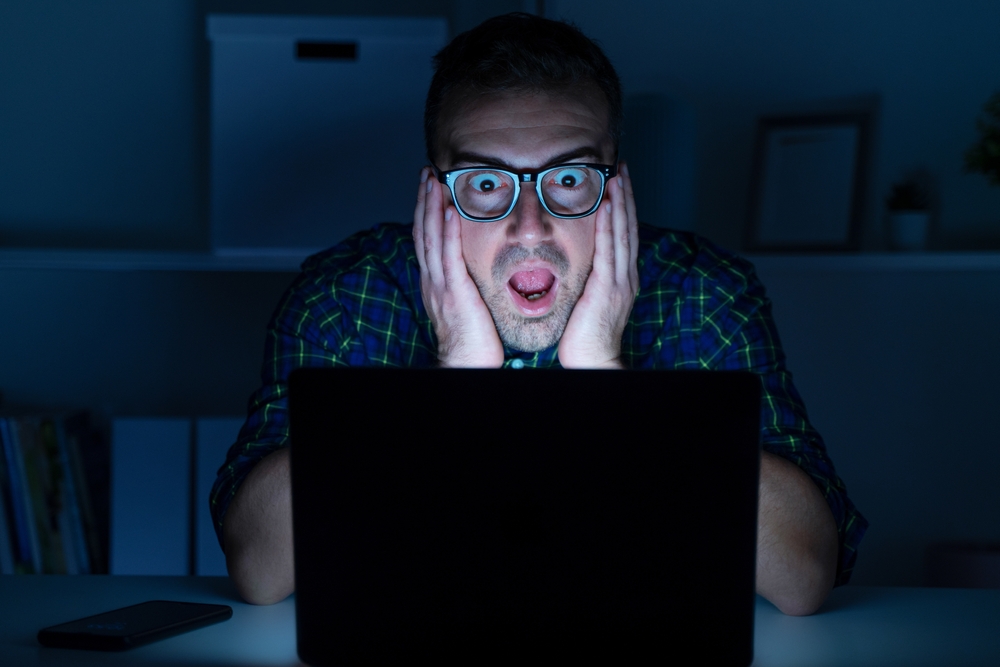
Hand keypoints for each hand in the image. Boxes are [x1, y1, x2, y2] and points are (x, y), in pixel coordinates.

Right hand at [413, 168, 504, 367]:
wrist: (467, 363)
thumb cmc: (473, 341)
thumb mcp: (464, 304)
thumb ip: (463, 284)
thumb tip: (471, 268)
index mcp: (435, 283)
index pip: (425, 240)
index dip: (425, 212)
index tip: (429, 188)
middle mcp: (433, 280)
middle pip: (422, 232)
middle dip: (423, 201)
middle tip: (426, 173)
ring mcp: (441, 285)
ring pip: (430, 239)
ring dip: (431, 207)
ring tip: (433, 181)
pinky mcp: (454, 292)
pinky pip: (449, 257)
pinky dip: (446, 232)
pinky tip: (448, 212)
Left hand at [557, 163, 638, 368]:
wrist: (591, 362)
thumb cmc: (583, 338)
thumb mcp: (588, 301)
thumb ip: (588, 280)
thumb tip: (578, 263)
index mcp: (622, 280)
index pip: (624, 235)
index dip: (624, 207)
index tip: (619, 182)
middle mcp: (626, 276)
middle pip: (629, 227)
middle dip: (627, 196)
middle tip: (622, 167)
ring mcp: (620, 282)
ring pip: (623, 233)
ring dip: (621, 202)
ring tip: (618, 176)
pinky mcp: (608, 288)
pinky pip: (610, 250)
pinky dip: (611, 226)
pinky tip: (609, 206)